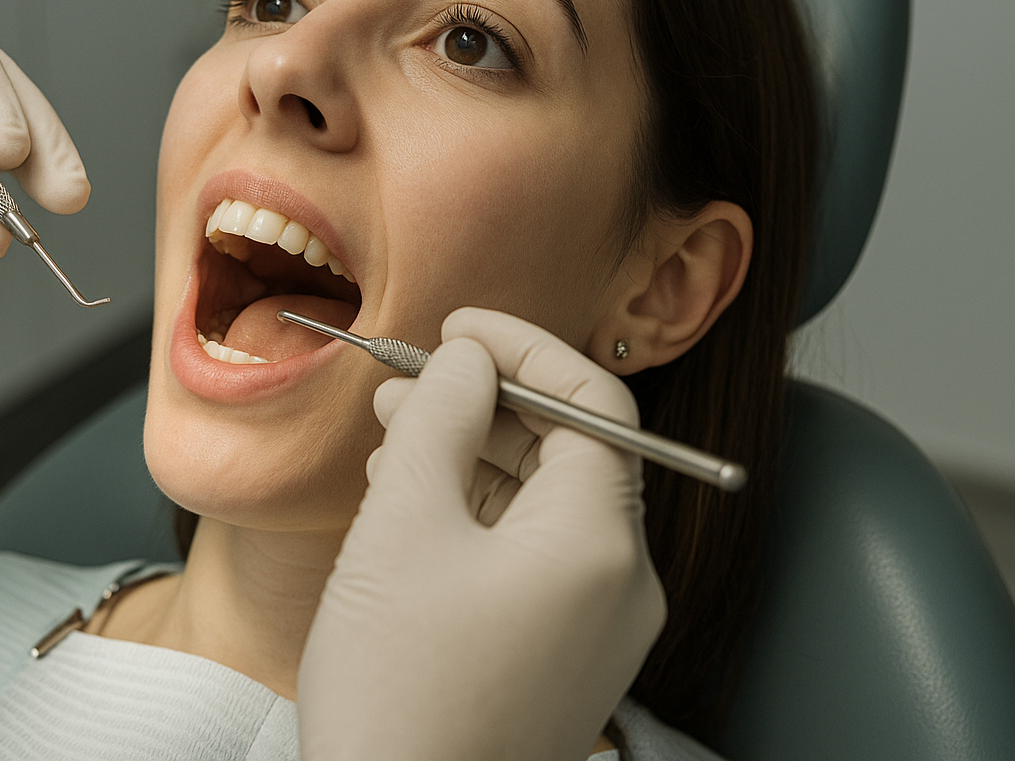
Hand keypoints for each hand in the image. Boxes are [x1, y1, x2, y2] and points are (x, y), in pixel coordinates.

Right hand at [298, 307, 664, 760]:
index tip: (457, 326)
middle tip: (406, 380)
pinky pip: (533, 556)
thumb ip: (442, 416)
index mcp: (601, 543)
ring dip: (473, 455)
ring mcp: (597, 628)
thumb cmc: (398, 688)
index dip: (524, 347)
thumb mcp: (403, 522)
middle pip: (571, 449)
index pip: (595, 402)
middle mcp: (621, 584)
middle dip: (486, 402)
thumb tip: (468, 358)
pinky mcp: (562, 657)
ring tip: (393, 436)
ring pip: (545, 503)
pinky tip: (410, 502)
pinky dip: (477, 515)